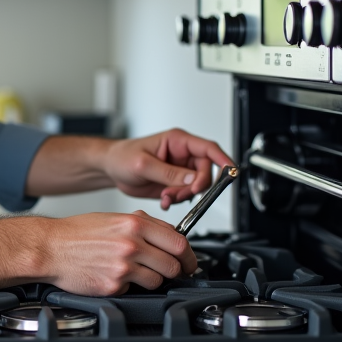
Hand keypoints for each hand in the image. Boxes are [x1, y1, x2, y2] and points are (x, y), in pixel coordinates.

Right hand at [41, 211, 196, 294]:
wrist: (50, 248)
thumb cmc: (77, 233)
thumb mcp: (113, 217)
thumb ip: (142, 224)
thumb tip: (167, 233)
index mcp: (134, 224)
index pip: (179, 242)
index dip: (189, 255)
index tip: (189, 261)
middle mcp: (131, 245)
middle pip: (173, 265)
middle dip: (175, 271)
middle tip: (171, 271)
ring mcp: (123, 267)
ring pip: (157, 281)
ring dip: (152, 280)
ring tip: (136, 272)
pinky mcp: (113, 286)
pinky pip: (134, 290)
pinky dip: (129, 286)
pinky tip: (116, 276)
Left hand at [103, 128, 233, 209]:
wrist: (110, 168)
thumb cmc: (122, 157)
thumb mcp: (143, 164)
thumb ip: (168, 172)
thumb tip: (191, 179)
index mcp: (177, 141)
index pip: (208, 149)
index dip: (223, 160)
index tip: (231, 172)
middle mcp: (182, 155)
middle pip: (205, 172)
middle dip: (195, 187)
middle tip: (180, 194)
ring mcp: (179, 170)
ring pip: (197, 186)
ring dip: (185, 195)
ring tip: (167, 197)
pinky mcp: (175, 183)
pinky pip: (186, 194)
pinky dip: (178, 200)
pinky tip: (165, 200)